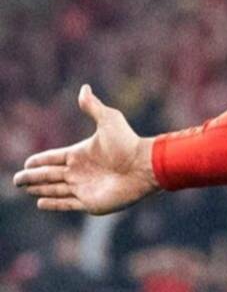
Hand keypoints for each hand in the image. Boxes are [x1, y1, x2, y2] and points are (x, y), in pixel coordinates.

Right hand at [13, 85, 159, 213]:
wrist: (144, 167)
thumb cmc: (127, 143)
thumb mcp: (109, 120)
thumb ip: (93, 106)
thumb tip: (84, 88)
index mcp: (80, 154)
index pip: (53, 158)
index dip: (39, 161)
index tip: (27, 163)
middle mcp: (80, 172)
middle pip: (49, 175)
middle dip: (32, 178)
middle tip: (17, 180)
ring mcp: (84, 188)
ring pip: (54, 189)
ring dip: (39, 189)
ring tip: (25, 189)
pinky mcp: (90, 203)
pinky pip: (65, 204)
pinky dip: (53, 204)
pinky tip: (40, 202)